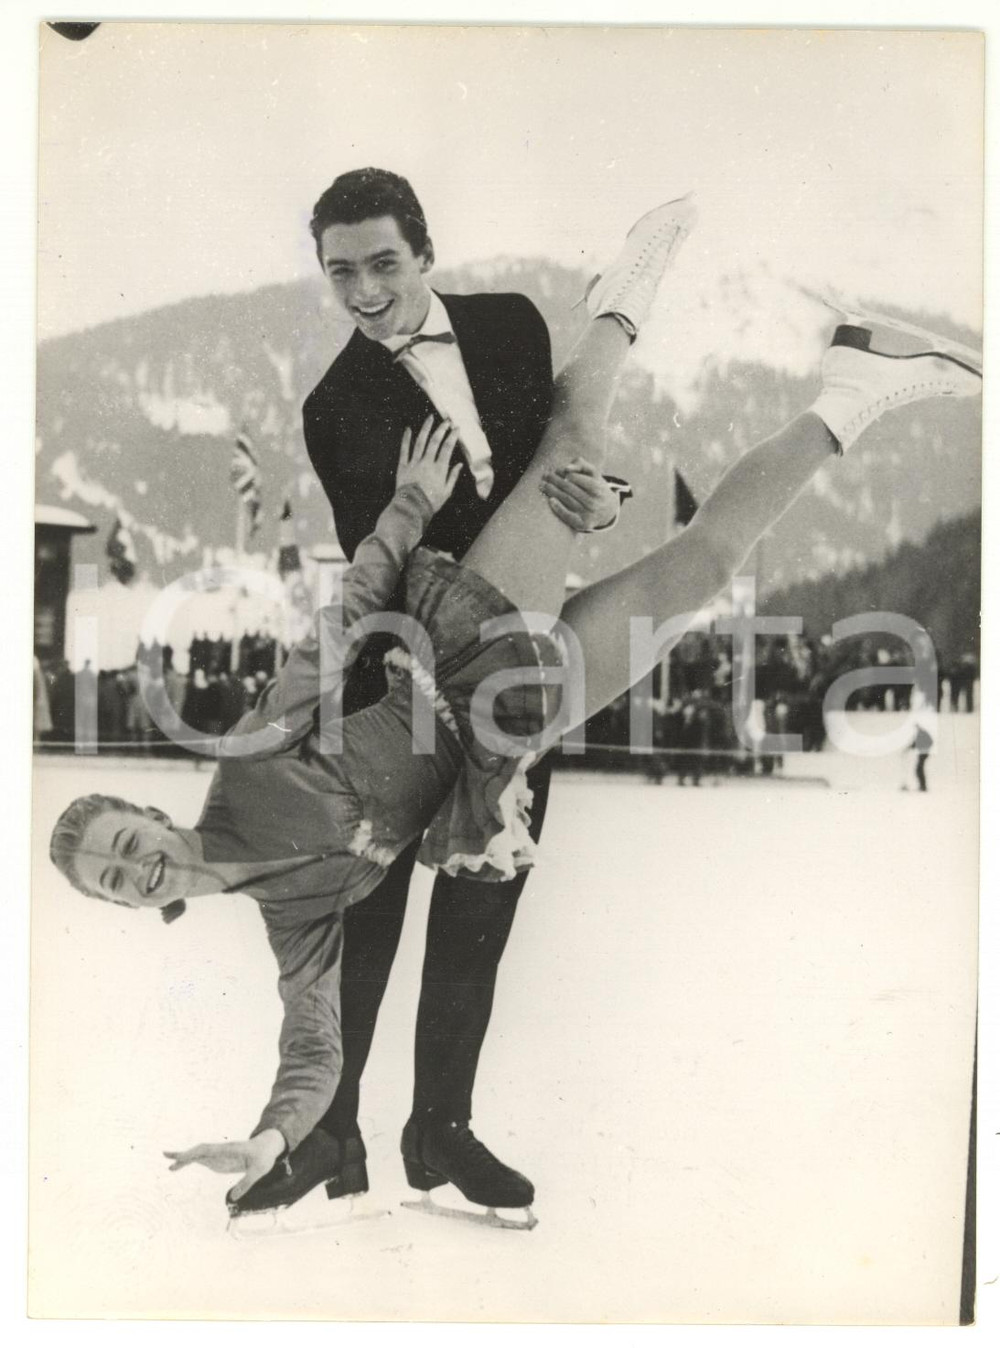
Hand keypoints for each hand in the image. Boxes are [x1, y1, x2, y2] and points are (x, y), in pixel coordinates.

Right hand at [164, 1128, 285, 1202]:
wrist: (268, 1146)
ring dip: (185, 1159)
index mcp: (229, 1149)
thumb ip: (246, 1184)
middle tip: (166, 1157)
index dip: (193, 1153)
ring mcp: (220, 1155)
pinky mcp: (221, 1160)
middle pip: (199, 1150)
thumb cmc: (264, 1155)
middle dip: (183, 1154)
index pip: (208, 1150)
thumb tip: (232, 1199)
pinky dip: (192, 1162)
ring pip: (199, 1155)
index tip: (181, 1156)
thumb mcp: (259, 1170)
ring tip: (170, 1167)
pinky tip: (183, 1166)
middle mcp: (221, 1150)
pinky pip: (203, 1160)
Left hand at [396, 416, 462, 512]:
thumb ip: (453, 476)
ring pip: (420, 441)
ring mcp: (414, 463)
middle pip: (435, 441)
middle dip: (441, 429)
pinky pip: (404, 449)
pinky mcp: (403, 466)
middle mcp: (427, 463)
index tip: (456, 428)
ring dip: (426, 428)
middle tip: (446, 421)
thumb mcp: (447, 492)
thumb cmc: (431, 502)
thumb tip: (460, 464)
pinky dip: (406, 438)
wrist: (411, 508)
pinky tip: (408, 429)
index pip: (447, 448)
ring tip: (430, 418)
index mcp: (439, 469)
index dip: (452, 436)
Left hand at [540, 458, 618, 531]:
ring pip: (567, 500)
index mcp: (598, 488)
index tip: (556, 470)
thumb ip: (582, 465)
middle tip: (545, 475)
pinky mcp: (582, 524)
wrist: (607, 510)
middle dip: (555, 481)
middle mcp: (594, 502)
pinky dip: (558, 508)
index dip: (565, 473)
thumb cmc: (595, 487)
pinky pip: (568, 516)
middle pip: (570, 489)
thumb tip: (566, 468)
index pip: (577, 478)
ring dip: (552, 491)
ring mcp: (588, 514)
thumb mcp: (594, 474)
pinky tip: (550, 500)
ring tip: (542, 485)